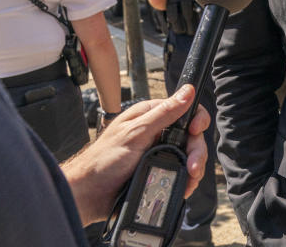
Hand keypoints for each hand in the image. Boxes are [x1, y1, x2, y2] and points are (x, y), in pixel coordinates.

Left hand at [62, 84, 210, 225]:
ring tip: (189, 178)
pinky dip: (185, 180)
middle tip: (193, 166)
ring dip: (193, 168)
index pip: (185, 110)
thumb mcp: (136, 133)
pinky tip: (184, 186)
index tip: (195, 131)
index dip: (196, 120)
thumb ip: (163, 113)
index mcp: (152, 116)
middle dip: (196, 152)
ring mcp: (160, 153)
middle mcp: (158, 133)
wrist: (89, 194)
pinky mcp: (159, 172)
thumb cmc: (104, 160)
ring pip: (189, 156)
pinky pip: (180, 173)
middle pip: (191, 137)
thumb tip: (187, 91)